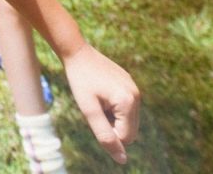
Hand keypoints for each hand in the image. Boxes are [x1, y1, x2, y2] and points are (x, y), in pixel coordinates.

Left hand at [63, 44, 140, 164]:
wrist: (76, 51)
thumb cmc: (80, 80)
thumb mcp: (88, 111)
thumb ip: (105, 136)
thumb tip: (122, 160)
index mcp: (128, 102)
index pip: (125, 137)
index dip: (107, 132)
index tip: (93, 113)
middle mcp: (136, 95)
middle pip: (129, 130)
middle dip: (111, 125)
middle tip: (94, 106)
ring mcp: (134, 87)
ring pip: (128, 119)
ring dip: (112, 116)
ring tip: (97, 99)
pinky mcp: (129, 82)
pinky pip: (126, 105)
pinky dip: (113, 106)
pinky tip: (100, 92)